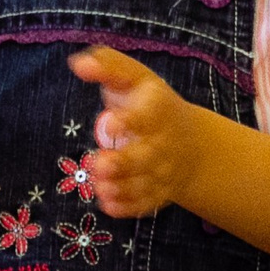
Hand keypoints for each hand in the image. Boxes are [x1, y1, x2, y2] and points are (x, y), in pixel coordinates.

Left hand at [71, 46, 210, 216]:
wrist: (190, 142)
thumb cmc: (148, 102)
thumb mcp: (132, 77)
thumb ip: (107, 66)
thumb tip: (79, 64)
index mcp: (158, 108)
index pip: (148, 115)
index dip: (131, 121)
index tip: (110, 124)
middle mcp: (165, 141)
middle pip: (147, 156)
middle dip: (124, 163)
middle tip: (100, 165)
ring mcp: (164, 169)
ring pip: (145, 182)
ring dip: (122, 187)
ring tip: (99, 186)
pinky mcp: (160, 191)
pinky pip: (147, 203)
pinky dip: (129, 207)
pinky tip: (108, 204)